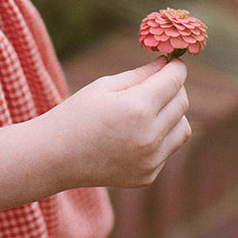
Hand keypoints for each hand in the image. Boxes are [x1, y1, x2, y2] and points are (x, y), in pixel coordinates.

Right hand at [44, 59, 190, 189]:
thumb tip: (168, 64)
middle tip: (156, 82)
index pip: (174, 81)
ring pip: (183, 128)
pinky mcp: (147, 176)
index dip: (176, 67)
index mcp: (137, 108)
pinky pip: (167, 149)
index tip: (173, 61)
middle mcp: (149, 137)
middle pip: (182, 103)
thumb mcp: (105, 86)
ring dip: (172, 114)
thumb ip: (141, 74)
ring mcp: (150, 160)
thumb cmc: (77, 114)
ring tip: (147, 109)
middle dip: (174, 88)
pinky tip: (133, 134)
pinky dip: (160, 137)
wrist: (55, 157)